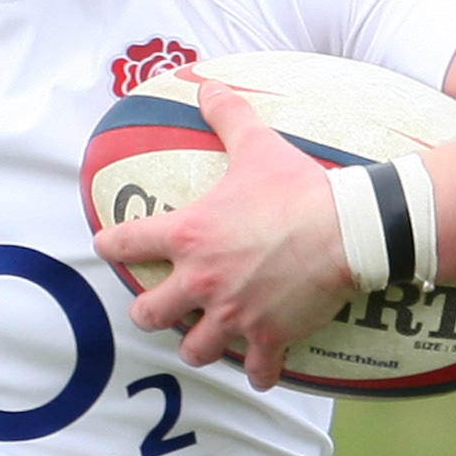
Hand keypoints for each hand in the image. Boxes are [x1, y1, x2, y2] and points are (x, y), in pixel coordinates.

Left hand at [90, 81, 350, 389]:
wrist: (348, 230)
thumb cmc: (298, 188)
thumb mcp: (257, 146)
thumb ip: (227, 116)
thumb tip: (208, 84)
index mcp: (188, 237)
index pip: (124, 245)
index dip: (110, 246)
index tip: (108, 247)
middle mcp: (202, 282)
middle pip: (148, 314)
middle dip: (151, 312)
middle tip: (162, 305)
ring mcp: (233, 314)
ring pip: (194, 350)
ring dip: (197, 345)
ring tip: (206, 337)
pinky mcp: (269, 336)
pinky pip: (257, 369)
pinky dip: (260, 371)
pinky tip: (261, 369)